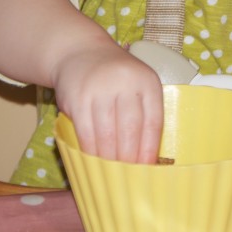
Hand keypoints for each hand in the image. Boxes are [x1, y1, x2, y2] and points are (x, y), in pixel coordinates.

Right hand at [49, 41, 163, 163]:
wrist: (80, 52)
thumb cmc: (114, 76)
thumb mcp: (135, 84)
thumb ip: (143, 113)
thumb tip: (146, 157)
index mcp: (147, 81)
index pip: (153, 121)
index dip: (150, 149)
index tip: (148, 169)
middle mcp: (126, 82)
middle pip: (131, 130)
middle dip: (130, 159)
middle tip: (129, 178)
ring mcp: (100, 89)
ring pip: (108, 134)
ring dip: (110, 159)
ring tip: (112, 174)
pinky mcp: (78, 98)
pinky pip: (86, 132)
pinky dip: (90, 150)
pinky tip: (93, 160)